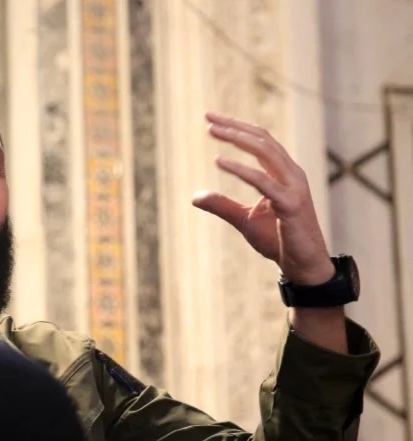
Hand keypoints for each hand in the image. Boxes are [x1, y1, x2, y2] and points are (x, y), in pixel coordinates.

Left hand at [191, 111, 333, 285]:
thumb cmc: (278, 240)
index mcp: (284, 173)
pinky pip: (263, 181)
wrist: (302, 265)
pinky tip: (219, 162)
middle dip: (234, 126)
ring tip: (212, 130)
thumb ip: (222, 205)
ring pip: (266, 151)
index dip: (237, 127)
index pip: (261, 140)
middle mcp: (292, 174)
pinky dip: (241, 169)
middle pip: (262, 139)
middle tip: (207, 117)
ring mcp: (294, 187)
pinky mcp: (291, 204)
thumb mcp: (243, 219)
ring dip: (237, 138)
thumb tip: (195, 197)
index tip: (211, 119)